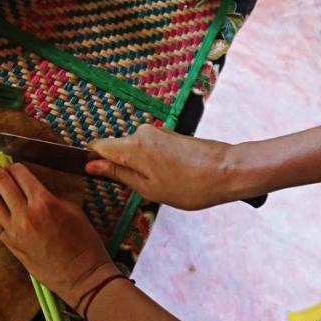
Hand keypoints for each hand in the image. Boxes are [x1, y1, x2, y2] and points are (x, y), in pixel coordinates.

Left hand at [0, 163, 117, 306]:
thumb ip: (50, 195)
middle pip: (0, 182)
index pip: (20, 174)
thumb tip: (33, 188)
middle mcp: (25, 214)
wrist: (83, 276)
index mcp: (44, 202)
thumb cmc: (84, 243)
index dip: (15, 166)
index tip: (14, 166)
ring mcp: (13, 230)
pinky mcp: (9, 244)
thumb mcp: (73, 210)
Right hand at [86, 124, 234, 209]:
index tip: (102, 177)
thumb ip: (117, 174)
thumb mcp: (148, 188)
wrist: (229, 171)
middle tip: (142, 189)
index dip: (94, 161)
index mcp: (130, 146)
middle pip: (116, 148)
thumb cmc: (190, 185)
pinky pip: (149, 148)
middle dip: (122, 167)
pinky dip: (154, 162)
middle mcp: (140, 133)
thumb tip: (91, 165)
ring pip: (134, 150)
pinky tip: (173, 176)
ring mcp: (156, 131)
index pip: (97, 146)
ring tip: (164, 184)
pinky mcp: (169, 134)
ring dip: (141, 166)